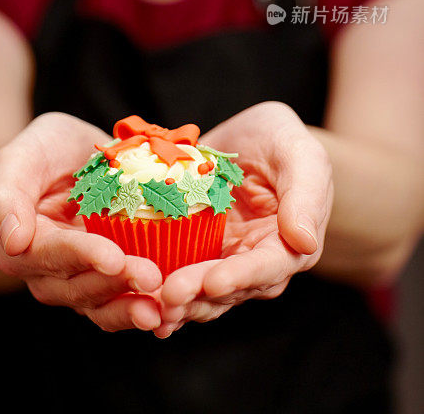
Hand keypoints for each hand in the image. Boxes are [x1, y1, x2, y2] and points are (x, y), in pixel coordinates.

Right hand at [0, 112, 161, 331]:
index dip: (83, 256)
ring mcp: (78, 279)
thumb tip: (13, 243)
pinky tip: (170, 307)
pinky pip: (121, 300)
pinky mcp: (107, 279)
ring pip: (100, 304)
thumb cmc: (43, 149)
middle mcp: (46, 271)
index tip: (114, 258)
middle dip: (115, 284)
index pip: (51, 255)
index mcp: (20, 245)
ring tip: (162, 310)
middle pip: (78, 287)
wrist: (75, 153)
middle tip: (151, 278)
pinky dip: (144, 305)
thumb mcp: (21, 156)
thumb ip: (6, 195)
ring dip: (130, 308)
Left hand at [154, 101, 332, 337]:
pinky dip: (161, 287)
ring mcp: (226, 258)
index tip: (213, 282)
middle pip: (231, 287)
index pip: (269, 267)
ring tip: (150, 307)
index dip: (241, 277)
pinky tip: (138, 298)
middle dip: (199, 294)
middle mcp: (259, 261)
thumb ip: (305, 195)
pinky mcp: (197, 250)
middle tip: (168, 297)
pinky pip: (180, 272)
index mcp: (291, 244)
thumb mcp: (300, 153)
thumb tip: (305, 243)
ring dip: (179, 302)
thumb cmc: (282, 139)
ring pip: (203, 291)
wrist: (253, 135)